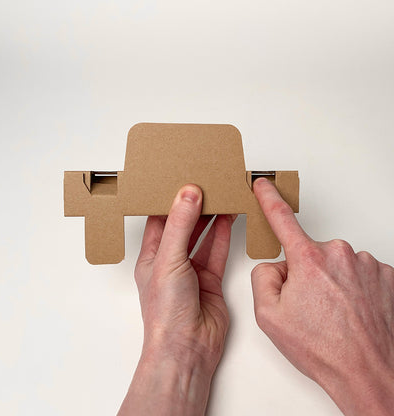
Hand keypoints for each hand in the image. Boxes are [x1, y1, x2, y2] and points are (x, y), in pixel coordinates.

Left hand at [118, 184, 234, 415]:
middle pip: (183, 226)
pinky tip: (228, 218)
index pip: (159, 221)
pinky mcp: (211, 280)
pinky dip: (223, 234)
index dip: (169, 201)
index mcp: (151, 257)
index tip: (182, 181)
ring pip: (202, 237)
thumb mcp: (169, 260)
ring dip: (211, 218)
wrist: (188, 348)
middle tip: (206, 184)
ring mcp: (191, 271)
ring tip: (220, 195)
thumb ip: (180, 226)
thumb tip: (188, 193)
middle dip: (194, 207)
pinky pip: (217, 251)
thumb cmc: (166, 312)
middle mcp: (170, 263)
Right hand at [251, 177, 393, 415]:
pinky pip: (358, 272)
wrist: (368, 373)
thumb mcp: (269, 315)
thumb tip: (276, 265)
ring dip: (330, 281)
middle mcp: (339, 254)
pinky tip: (351, 310)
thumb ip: (263, 277)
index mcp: (308, 259)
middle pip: (309, 252)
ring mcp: (366, 263)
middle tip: (309, 305)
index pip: (282, 218)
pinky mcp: (385, 274)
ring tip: (333, 312)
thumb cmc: (322, 348)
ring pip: (335, 264)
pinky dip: (351, 287)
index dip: (269, 198)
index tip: (264, 184)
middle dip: (304, 272)